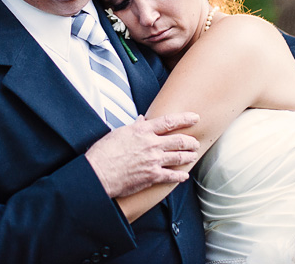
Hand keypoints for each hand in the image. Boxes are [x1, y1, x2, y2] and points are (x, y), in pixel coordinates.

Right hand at [86, 112, 200, 197]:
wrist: (99, 173)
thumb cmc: (105, 152)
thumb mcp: (119, 133)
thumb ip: (135, 126)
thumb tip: (143, 120)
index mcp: (143, 131)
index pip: (169, 121)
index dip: (185, 118)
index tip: (195, 117)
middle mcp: (151, 145)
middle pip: (179, 140)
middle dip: (191, 141)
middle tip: (195, 142)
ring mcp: (154, 161)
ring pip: (179, 157)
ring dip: (188, 156)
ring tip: (193, 155)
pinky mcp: (152, 177)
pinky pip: (172, 176)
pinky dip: (180, 176)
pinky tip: (184, 176)